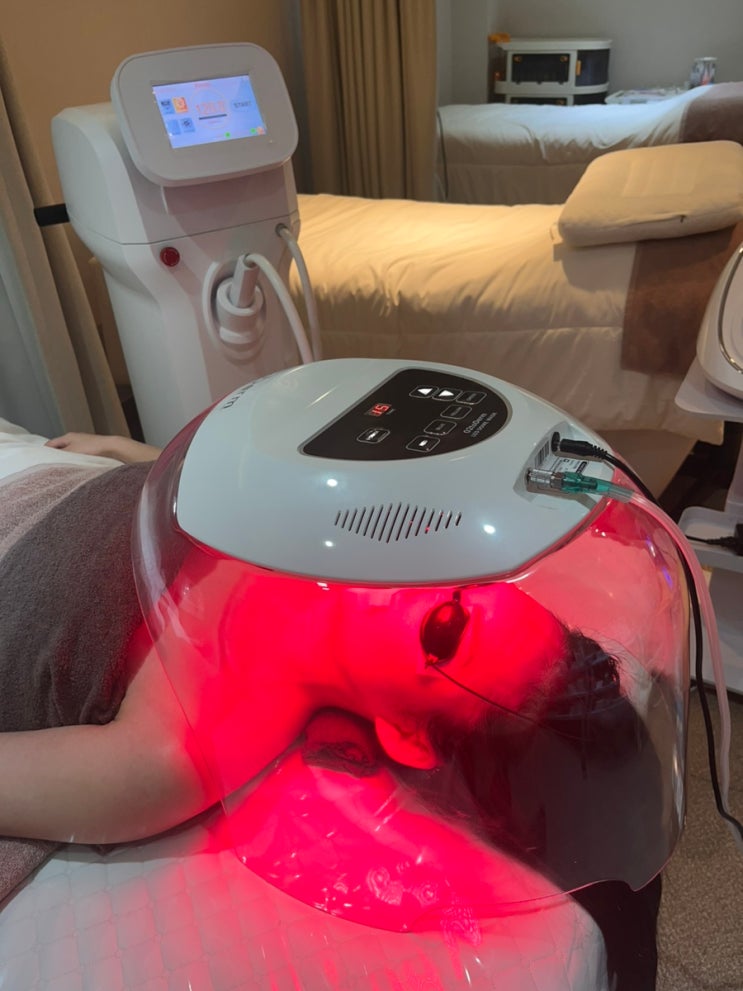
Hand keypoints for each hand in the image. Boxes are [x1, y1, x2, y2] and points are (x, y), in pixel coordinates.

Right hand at [45, 432, 160, 462]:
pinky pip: (79, 458)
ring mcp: (83, 445)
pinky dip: (75, 463)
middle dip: (55, 458)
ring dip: (66, 462)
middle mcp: (75, 439)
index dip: (44, 453)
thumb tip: (48, 462)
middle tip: (50, 469)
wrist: (113, 449)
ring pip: (70, 454)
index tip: (40, 463)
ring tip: (62, 471)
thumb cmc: (92, 449)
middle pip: (59, 449)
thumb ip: (59, 457)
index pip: (50, 445)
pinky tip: (75, 470)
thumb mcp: (71, 453)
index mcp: (68, 437)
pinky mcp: (92, 452)